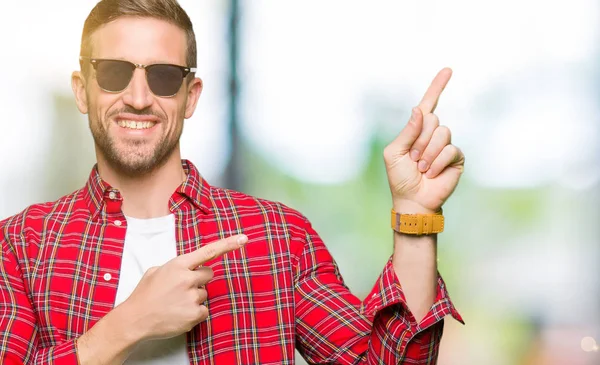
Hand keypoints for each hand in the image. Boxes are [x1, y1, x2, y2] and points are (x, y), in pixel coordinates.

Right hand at [122, 234, 247, 340]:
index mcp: (178, 265)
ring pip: (204, 293)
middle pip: (208, 274)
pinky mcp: (195, 314)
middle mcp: (188, 279)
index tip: (243, 239)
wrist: (135, 319)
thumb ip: (175, 266)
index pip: (208, 252)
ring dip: (194, 298)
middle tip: (181, 289)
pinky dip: (194, 313)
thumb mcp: (156, 271)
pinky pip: (204, 310)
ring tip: (175, 303)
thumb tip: (186, 268)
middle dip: (199, 280)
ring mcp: (192, 297)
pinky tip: (179, 313)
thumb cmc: (144, 295)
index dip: (227, 244)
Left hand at [383, 68, 464, 212]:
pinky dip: (437, 162)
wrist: (413, 200)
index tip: (448, 70)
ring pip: (442, 133)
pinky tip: (431, 173)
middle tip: (413, 158)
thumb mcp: (394, 152)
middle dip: (419, 140)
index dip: (437, 87)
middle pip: (432, 119)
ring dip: (427, 152)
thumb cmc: (400, 177)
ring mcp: (446, 145)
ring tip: (422, 168)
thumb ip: (406, 131)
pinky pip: (450, 149)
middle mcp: (433, 134)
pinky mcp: (456, 158)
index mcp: (417, 130)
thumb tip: (419, 110)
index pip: (428, 104)